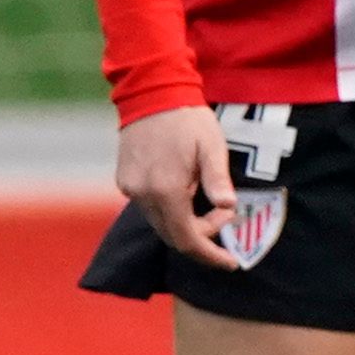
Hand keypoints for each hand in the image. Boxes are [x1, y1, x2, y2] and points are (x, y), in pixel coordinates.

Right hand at [114, 105, 243, 269]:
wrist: (152, 93)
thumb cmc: (187, 118)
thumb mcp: (212, 146)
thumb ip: (218, 179)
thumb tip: (228, 207)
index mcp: (166, 190)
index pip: (187, 238)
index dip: (209, 254)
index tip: (230, 262)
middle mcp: (143, 195)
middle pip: (172, 235)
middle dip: (201, 237)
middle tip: (226, 222)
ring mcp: (129, 189)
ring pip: (159, 223)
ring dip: (185, 223)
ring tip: (210, 207)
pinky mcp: (124, 181)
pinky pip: (149, 208)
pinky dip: (170, 211)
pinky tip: (187, 195)